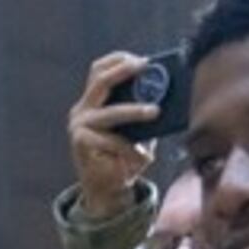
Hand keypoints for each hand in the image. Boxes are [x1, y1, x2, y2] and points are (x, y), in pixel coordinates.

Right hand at [68, 50, 161, 218]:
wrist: (107, 189)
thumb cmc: (124, 156)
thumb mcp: (136, 129)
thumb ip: (143, 111)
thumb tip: (169, 94)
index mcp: (93, 101)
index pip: (99, 69)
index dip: (119, 60)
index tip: (144, 59)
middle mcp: (82, 109)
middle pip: (100, 80)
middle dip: (124, 71)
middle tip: (146, 67)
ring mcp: (79, 126)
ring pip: (111, 112)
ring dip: (135, 111)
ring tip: (154, 112)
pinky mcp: (81, 143)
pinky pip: (111, 140)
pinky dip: (129, 148)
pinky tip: (141, 156)